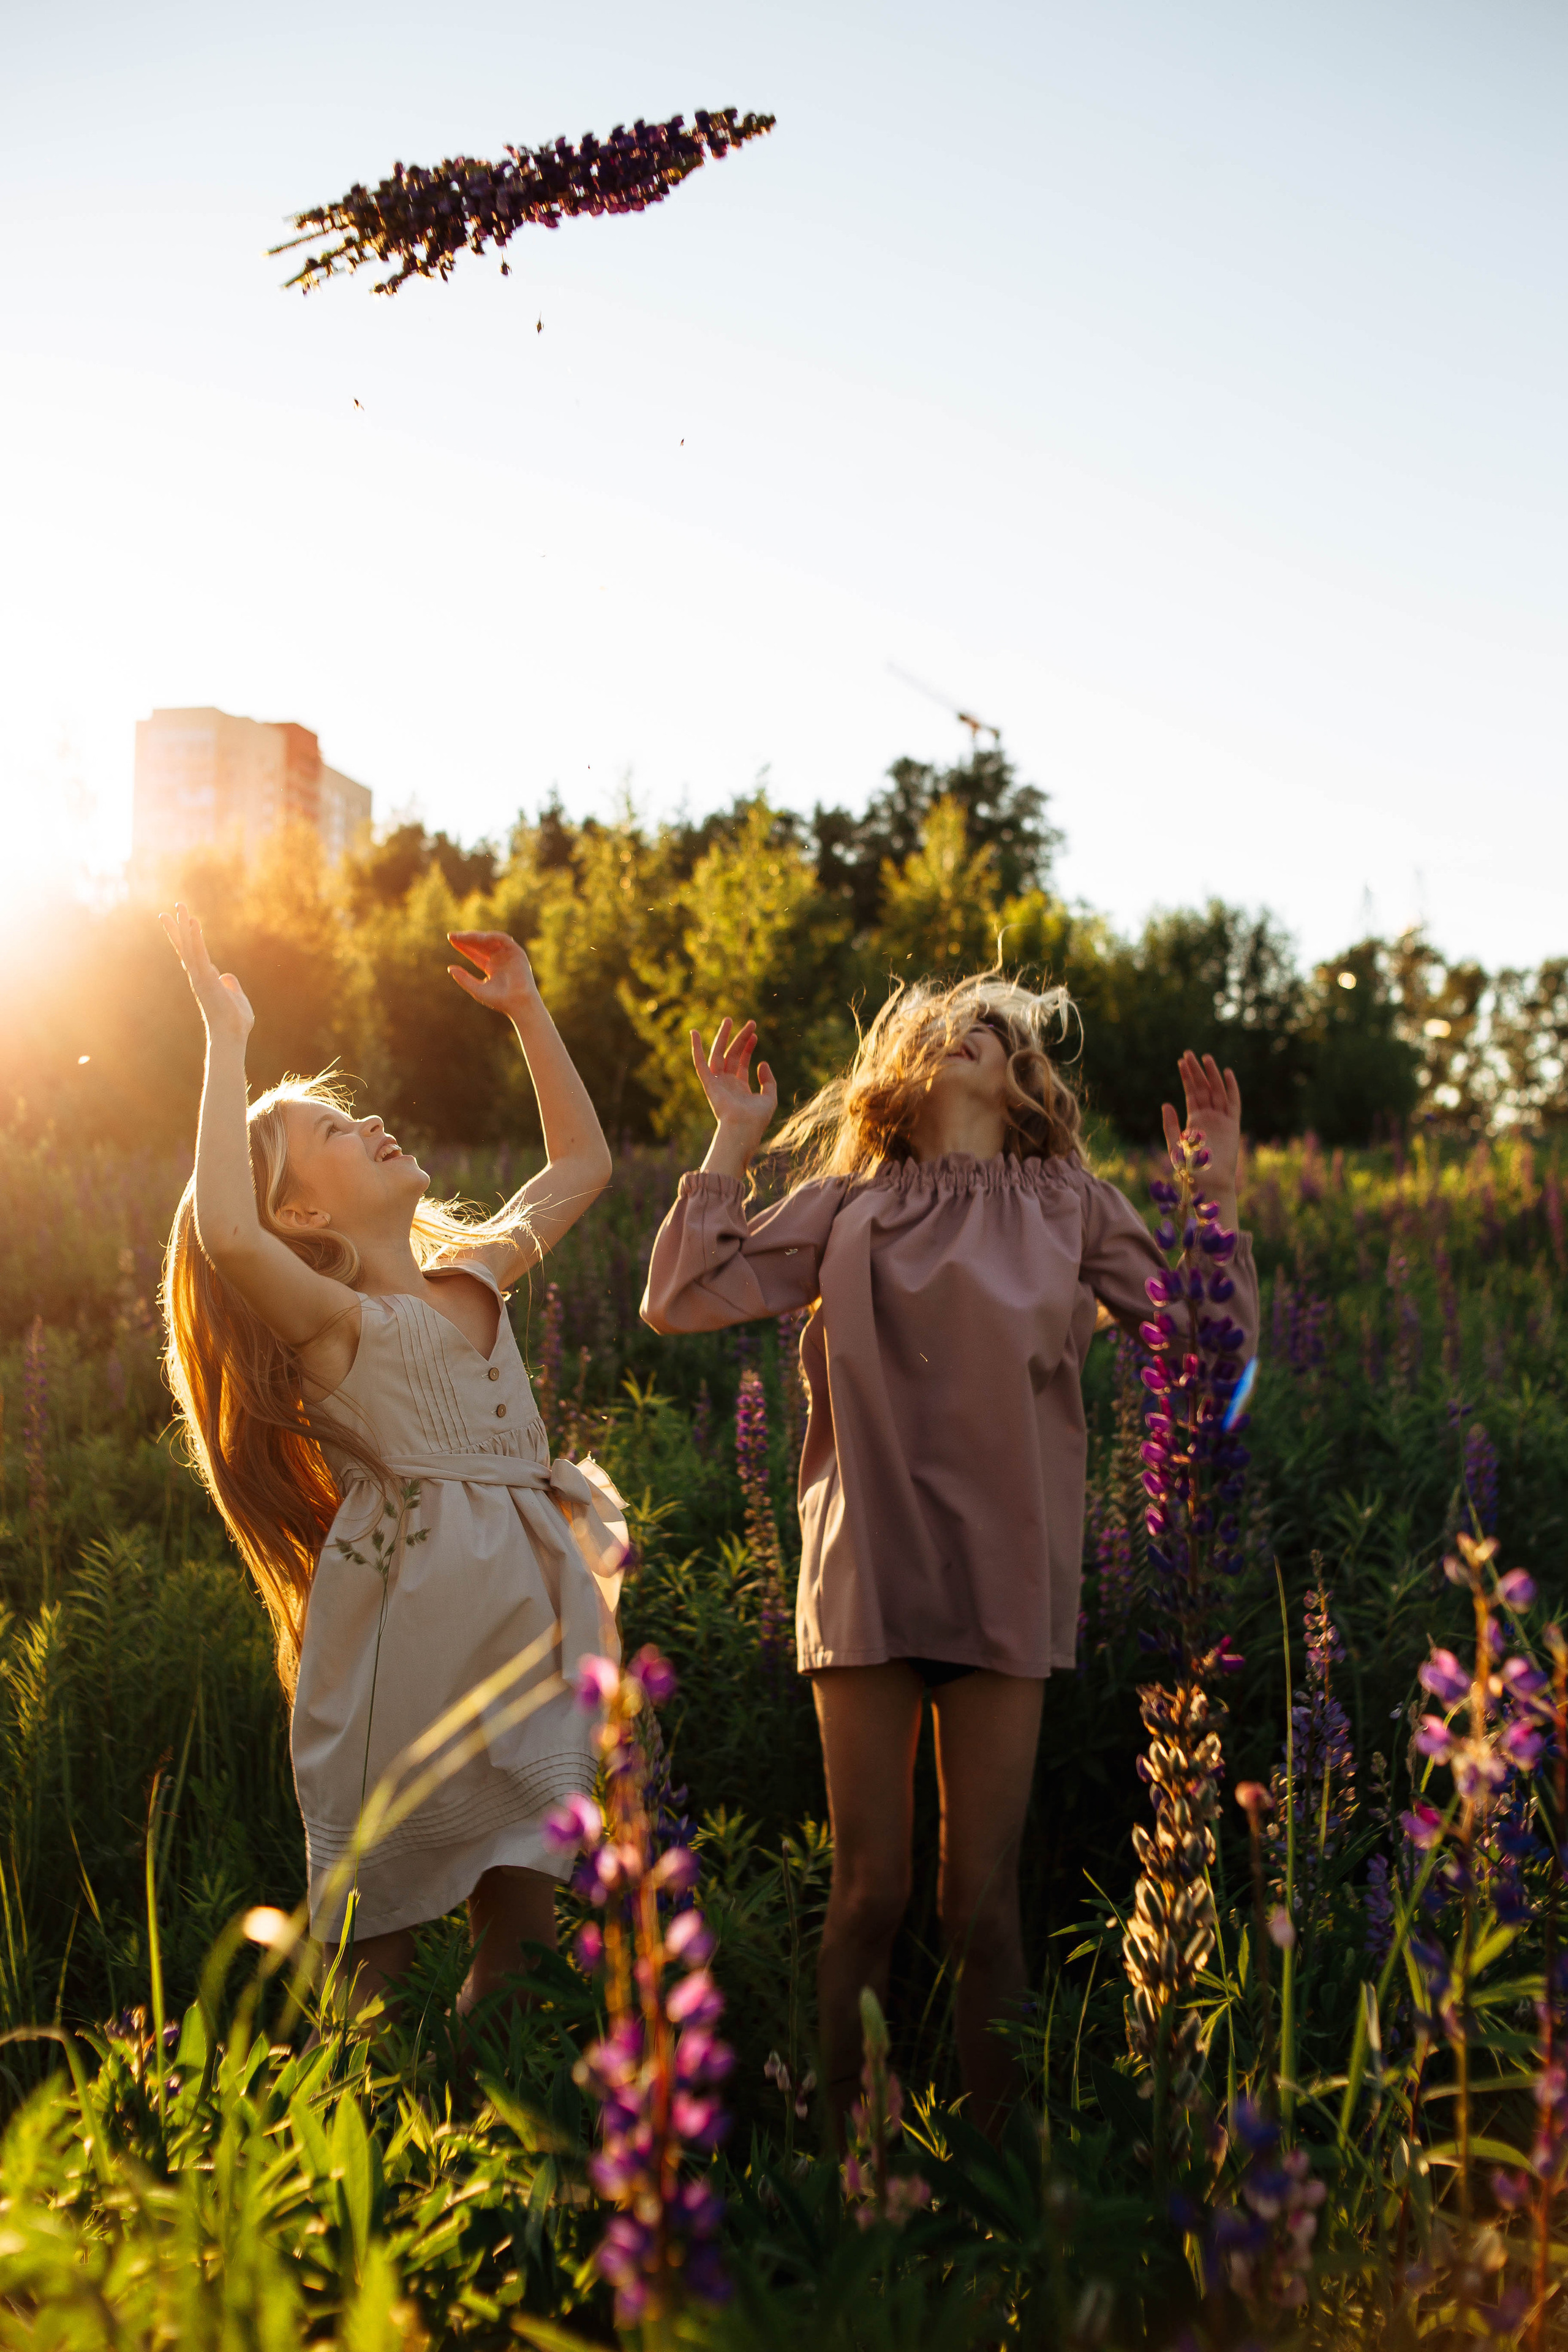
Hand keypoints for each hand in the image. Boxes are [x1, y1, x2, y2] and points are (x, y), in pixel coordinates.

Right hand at [159, 903, 253, 1045]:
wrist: (231, 1035)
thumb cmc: (234, 1022)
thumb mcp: (236, 998)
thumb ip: (231, 985)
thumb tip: (226, 975)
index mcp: (205, 979)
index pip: (193, 955)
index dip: (186, 939)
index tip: (182, 925)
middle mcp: (198, 976)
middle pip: (184, 948)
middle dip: (175, 929)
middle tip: (164, 913)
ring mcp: (200, 976)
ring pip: (189, 946)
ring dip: (183, 925)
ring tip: (179, 906)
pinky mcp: (205, 978)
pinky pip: (199, 953)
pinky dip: (195, 937)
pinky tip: (193, 922)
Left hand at [447, 932, 538, 1018]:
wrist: (518, 1003)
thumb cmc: (499, 1000)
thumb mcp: (477, 989)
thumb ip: (464, 979)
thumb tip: (450, 968)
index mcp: (492, 967)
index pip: (475, 953)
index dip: (463, 946)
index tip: (451, 940)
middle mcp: (499, 959)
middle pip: (480, 945)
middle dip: (466, 939)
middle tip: (452, 935)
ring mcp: (508, 955)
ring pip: (490, 940)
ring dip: (477, 937)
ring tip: (463, 937)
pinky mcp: (517, 952)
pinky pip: (504, 939)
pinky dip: (493, 936)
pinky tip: (481, 938)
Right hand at [692, 1017, 776, 1154]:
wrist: (743, 1129)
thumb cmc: (757, 1118)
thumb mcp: (770, 1097)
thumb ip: (768, 1081)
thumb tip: (763, 1063)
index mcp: (740, 1088)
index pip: (742, 1062)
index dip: (748, 1047)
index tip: (755, 1034)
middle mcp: (727, 1084)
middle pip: (733, 1055)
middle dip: (740, 1038)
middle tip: (750, 1022)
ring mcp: (717, 1083)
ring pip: (718, 1054)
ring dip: (723, 1037)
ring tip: (729, 1020)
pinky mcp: (708, 1083)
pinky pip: (700, 1063)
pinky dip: (695, 1049)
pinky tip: (693, 1033)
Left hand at [1162, 1052, 1241, 1197]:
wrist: (1210, 1183)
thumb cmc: (1191, 1170)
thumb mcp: (1176, 1146)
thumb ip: (1171, 1125)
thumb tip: (1166, 1103)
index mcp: (1195, 1121)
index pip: (1191, 1094)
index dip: (1187, 1078)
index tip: (1180, 1062)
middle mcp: (1209, 1117)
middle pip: (1203, 1088)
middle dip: (1196, 1071)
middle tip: (1189, 1053)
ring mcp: (1222, 1120)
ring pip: (1217, 1091)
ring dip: (1211, 1075)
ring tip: (1205, 1057)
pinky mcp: (1233, 1125)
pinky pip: (1233, 1103)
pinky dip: (1231, 1088)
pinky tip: (1227, 1073)